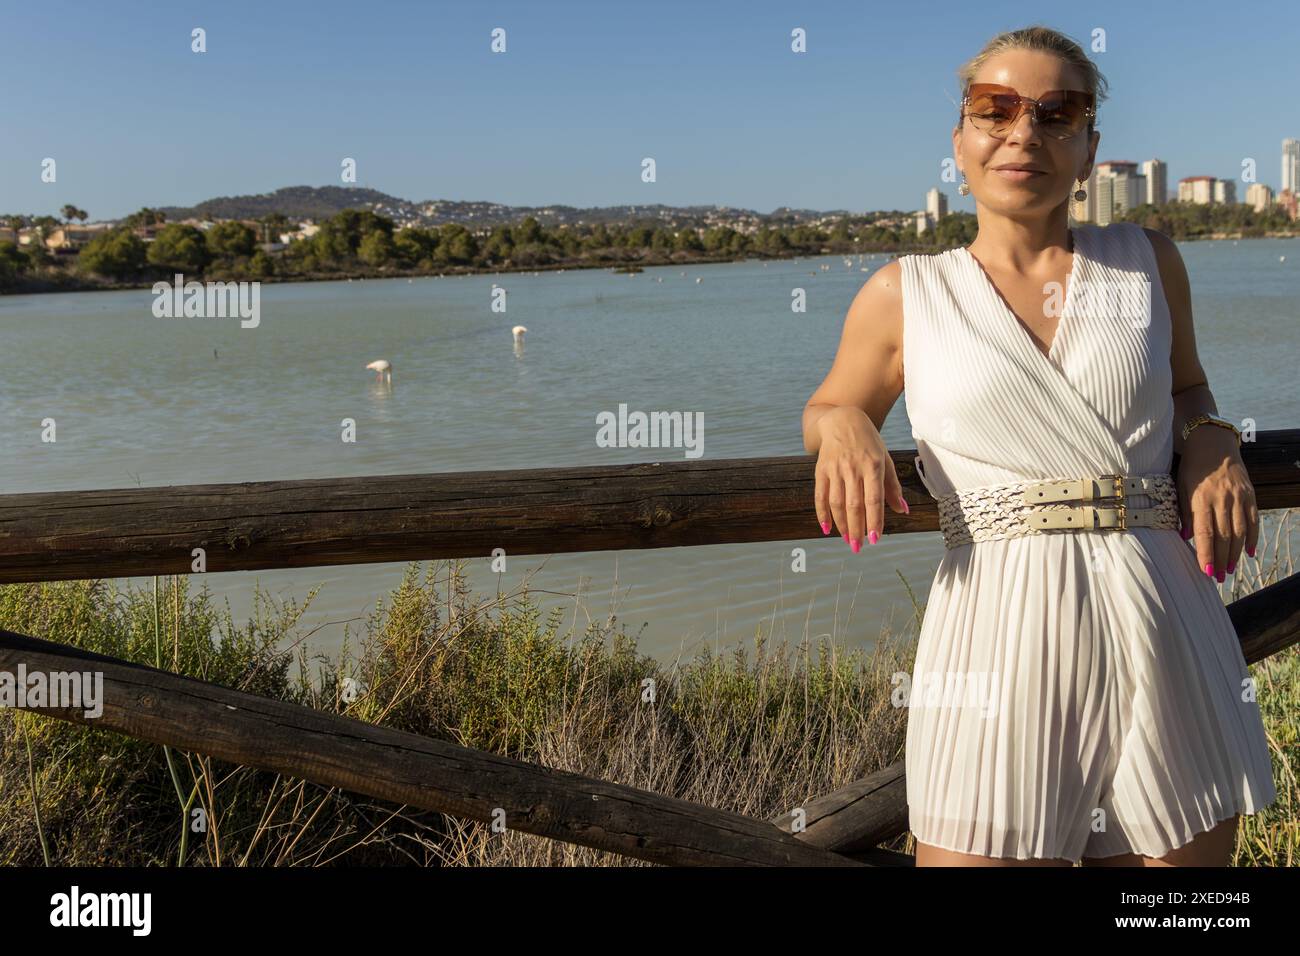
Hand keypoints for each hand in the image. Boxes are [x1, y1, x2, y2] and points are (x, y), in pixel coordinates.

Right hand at [813, 406, 907, 551]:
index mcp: (873, 465)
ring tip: (847, 540)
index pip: (874, 499)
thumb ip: (892, 486)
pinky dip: (822, 514)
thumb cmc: (869, 442)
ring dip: (842, 524)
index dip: (874, 520)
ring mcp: (835, 469)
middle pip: (854, 505)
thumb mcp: (885, 459)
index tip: (875, 539)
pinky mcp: (821, 470)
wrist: (842, 420)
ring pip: (837, 503)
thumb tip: (902, 510)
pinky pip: (820, 496)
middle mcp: (853, 468)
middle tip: (858, 547)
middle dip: (856, 529)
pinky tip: (827, 528)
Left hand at [1176, 426, 1257, 582]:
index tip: (1206, 572)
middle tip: (1219, 577)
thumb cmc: (1192, 468)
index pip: (1205, 533)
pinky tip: (1249, 553)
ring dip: (1236, 554)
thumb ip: (1183, 513)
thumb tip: (1185, 538)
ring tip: (1231, 570)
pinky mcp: (1250, 494)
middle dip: (1221, 560)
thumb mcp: (1179, 487)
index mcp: (1201, 499)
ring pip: (1239, 531)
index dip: (1206, 554)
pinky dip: (1252, 538)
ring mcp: (1238, 497)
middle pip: (1224, 536)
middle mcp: (1221, 499)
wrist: (1214, 443)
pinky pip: (1253, 520)